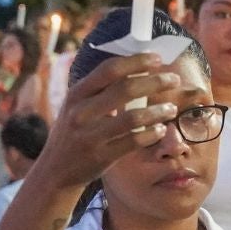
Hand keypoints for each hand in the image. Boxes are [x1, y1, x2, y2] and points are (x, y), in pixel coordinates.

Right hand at [37, 53, 180, 189]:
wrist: (55, 171)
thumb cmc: (75, 132)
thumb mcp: (78, 106)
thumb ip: (100, 89)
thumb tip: (137, 66)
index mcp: (76, 94)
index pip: (109, 69)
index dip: (136, 61)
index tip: (157, 58)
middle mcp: (81, 112)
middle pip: (125, 89)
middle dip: (155, 82)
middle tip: (174, 79)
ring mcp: (90, 136)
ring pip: (133, 118)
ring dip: (158, 110)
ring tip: (172, 108)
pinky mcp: (101, 156)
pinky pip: (133, 142)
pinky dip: (151, 134)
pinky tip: (161, 129)